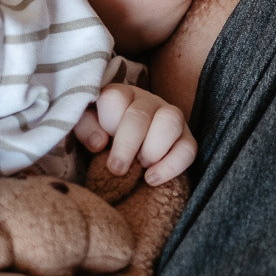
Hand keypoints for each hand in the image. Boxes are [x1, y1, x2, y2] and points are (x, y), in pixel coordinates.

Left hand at [73, 85, 196, 184]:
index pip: (116, 97)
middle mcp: (148, 102)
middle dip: (127, 145)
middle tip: (117, 169)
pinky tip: (151, 178)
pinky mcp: (186, 139)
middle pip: (141, 114)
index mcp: (122, 96)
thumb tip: (99, 143)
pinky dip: (171, 166)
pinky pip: (188, 149)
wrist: (127, 150)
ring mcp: (171, 118)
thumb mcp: (87, 129)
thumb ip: (86, 129)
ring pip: (170, 122)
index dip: (108, 121)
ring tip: (140, 168)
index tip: (99, 147)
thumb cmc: (104, 136)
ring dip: (152, 150)